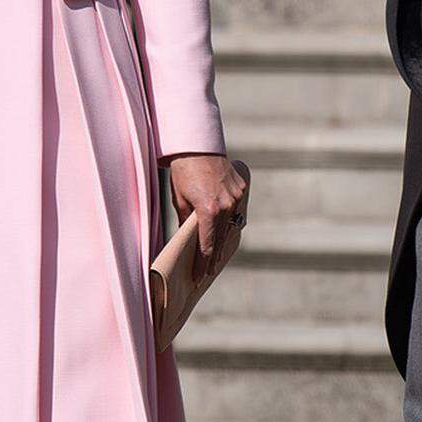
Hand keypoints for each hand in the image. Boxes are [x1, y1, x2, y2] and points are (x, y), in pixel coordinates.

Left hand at [168, 153, 246, 284]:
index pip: (207, 245)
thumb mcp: (180, 199)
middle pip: (221, 239)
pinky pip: (238, 209)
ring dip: (224, 240)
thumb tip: (187, 240)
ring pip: (232, 225)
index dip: (202, 263)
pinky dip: (231, 220)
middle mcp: (227, 205)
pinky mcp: (241, 188)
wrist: (197, 145)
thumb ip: (186, 222)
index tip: (199, 276)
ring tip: (217, 256)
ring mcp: (237, 196)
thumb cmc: (183, 172)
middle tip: (208, 273)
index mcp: (209, 210)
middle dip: (214, 257)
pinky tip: (227, 231)